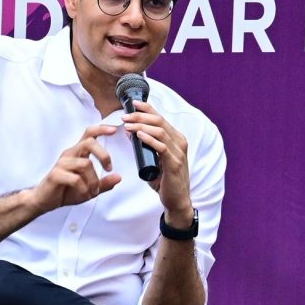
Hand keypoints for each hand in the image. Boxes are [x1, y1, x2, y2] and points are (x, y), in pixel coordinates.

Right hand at [30, 124, 121, 213]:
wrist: (45, 201)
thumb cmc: (65, 191)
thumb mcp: (89, 189)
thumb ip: (104, 183)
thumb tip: (118, 177)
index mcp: (77, 154)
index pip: (88, 134)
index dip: (101, 129)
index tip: (114, 130)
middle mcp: (70, 154)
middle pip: (89, 143)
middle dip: (103, 155)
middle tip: (109, 169)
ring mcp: (62, 163)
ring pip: (85, 164)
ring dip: (94, 181)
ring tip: (93, 192)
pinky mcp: (56, 174)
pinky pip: (76, 179)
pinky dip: (84, 189)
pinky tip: (84, 195)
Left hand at [120, 100, 195, 220]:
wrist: (176, 201)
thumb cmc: (165, 180)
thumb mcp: (153, 160)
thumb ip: (144, 146)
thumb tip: (130, 131)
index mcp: (176, 139)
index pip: (161, 118)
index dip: (147, 109)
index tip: (133, 103)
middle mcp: (180, 142)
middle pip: (159, 121)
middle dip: (140, 116)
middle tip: (125, 116)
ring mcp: (179, 152)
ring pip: (160, 131)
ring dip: (142, 126)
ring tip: (127, 125)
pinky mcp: (175, 163)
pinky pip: (161, 147)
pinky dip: (149, 139)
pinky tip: (139, 136)